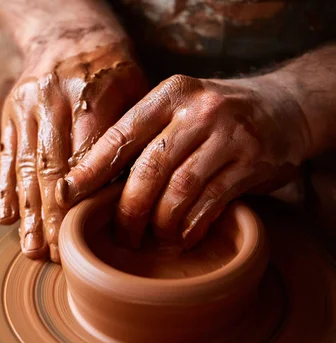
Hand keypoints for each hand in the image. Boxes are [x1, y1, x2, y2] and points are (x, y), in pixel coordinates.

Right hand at [0, 34, 147, 261]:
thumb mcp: (133, 94)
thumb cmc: (112, 73)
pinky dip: (4, 188)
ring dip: (28, 212)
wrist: (68, 37)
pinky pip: (6, 155)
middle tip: (55, 256)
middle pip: (51, 170)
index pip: (85, 161)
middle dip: (52, 217)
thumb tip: (124, 197)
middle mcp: (53, 103)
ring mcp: (26, 109)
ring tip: (31, 248)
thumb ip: (128, 141)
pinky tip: (6, 218)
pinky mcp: (9, 114)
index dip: (80, 203)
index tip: (80, 238)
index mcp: (91, 98)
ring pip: (25, 167)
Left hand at [57, 74, 309, 248]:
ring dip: (160, 222)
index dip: (90, 170)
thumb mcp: (175, 110)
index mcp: (168, 95)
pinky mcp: (252, 162)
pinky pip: (211, 203)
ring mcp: (229, 136)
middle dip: (128, 209)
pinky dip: (190, 226)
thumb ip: (141, 136)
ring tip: (150, 238)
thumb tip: (88, 180)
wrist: (283, 106)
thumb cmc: (210, 117)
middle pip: (149, 168)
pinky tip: (181, 237)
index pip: (120, 135)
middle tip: (120, 233)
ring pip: (180, 190)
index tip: (67, 195)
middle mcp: (198, 110)